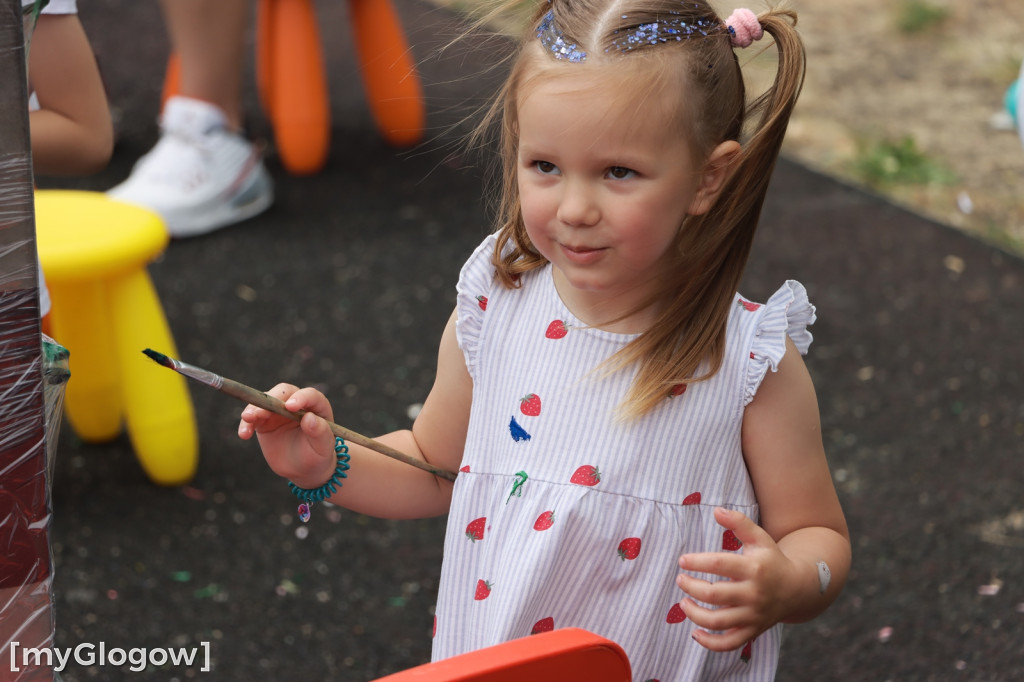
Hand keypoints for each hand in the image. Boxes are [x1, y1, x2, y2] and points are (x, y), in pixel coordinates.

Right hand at [238, 384, 337, 487]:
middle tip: (262, 413)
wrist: (302, 469)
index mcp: (317, 406)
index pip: (310, 395)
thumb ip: (319, 432)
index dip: (300, 397)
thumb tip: (309, 418)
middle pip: (283, 392)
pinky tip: (244, 434)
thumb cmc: (317, 455)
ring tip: (248, 420)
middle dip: (271, 399)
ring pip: (264, 401)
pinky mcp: (264, 421)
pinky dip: (246, 424)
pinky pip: (252, 417)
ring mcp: (279, 411)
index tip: (290, 407)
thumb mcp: (323, 447)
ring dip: (254, 408)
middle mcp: (297, 404)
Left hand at [675, 507, 797, 651]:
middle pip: (714, 594)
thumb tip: (716, 510)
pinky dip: (710, 643)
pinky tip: (695, 632)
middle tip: (681, 580)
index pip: (719, 564)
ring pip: (718, 621)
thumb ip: (738, 523)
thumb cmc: (771, 560)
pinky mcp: (752, 631)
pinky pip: (729, 643)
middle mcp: (753, 594)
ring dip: (695, 614)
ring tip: (683, 603)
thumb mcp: (759, 538)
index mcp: (754, 568)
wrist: (797, 589)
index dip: (697, 562)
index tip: (683, 560)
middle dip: (691, 587)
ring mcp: (753, 615)